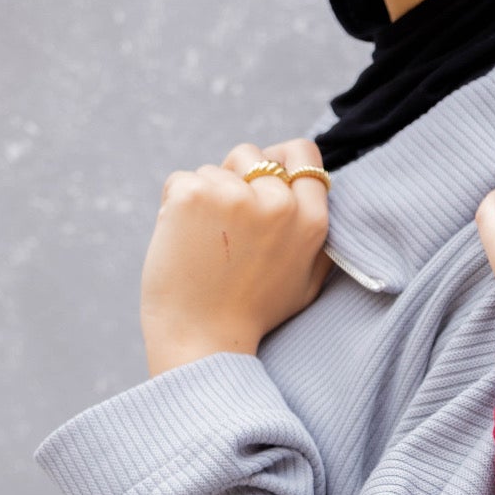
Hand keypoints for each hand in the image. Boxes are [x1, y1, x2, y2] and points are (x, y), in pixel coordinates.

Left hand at [141, 140, 332, 376]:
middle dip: (236, 179)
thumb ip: (316, 238)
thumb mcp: (305, 283)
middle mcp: (278, 203)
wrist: (203, 341)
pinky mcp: (193, 194)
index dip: (280, 159)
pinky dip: (176, 205)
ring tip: (207, 246)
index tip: (262, 176)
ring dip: (206, 197)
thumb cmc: (253, 315)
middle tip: (228, 230)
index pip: (303, 153)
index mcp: (310, 221)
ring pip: (214, 170)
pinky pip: (182, 180)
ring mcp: (234, 195)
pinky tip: (183, 242)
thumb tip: (318, 191)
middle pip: (251, 155)